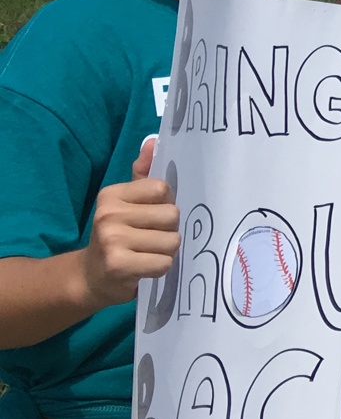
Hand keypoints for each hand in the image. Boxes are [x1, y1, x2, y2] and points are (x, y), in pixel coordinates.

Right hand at [84, 137, 179, 309]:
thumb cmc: (118, 235)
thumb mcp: (127, 204)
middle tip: (150, 239)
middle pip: (172, 215)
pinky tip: (143, 268)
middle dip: (169, 230)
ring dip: (165, 251)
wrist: (91, 277)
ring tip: (146, 253)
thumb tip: (153, 141)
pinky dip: (160, 268)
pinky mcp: (119, 265)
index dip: (165, 204)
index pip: (162, 189)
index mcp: (112, 194)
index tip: (151, 216)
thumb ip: (142, 174)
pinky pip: (164, 263)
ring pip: (172, 241)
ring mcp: (112, 239)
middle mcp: (108, 213)